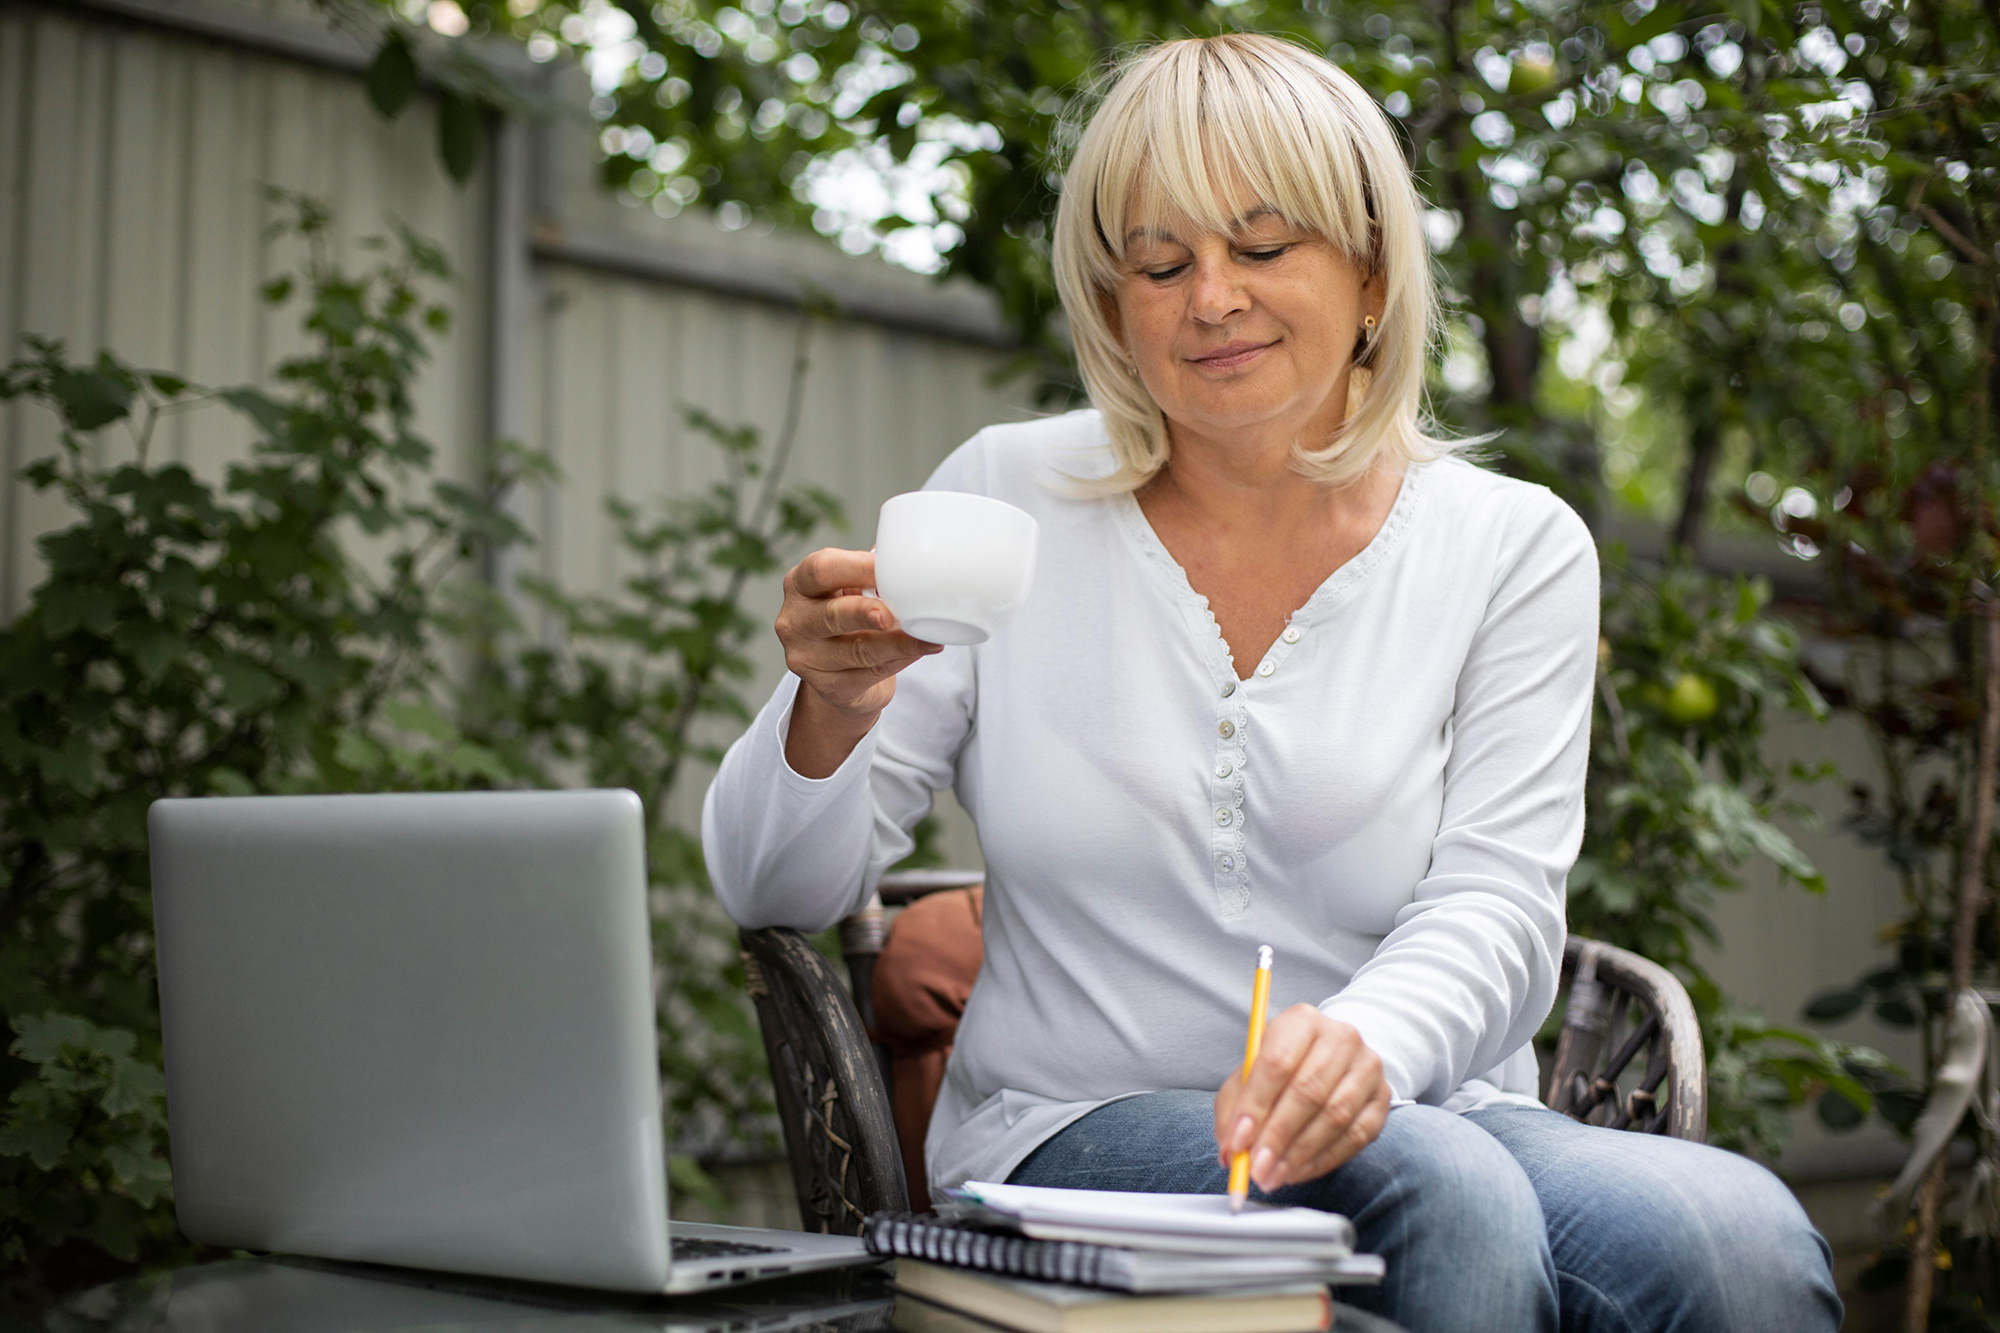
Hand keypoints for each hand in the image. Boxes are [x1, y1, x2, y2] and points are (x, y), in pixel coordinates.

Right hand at [776, 548, 941, 775]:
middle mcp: (794, 621)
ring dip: (898, 642)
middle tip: (892, 614)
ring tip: (927, 635)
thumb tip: (905, 560)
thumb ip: (870, 576)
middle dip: (865, 612)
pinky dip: (901, 659)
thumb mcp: (851, 589)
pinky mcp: (829, 687)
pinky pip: (872, 673)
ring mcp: (807, 658)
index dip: (857, 567)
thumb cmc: (849, 617)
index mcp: (799, 584)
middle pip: (832, 615)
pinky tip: (922, 649)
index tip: (889, 567)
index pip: (820, 570)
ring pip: (858, 650)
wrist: (840, 674)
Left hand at [1213, 1005, 1390, 1193]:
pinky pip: (1355, 1136)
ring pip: (1334, 1116)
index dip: (1255, 1105)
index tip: (1238, 1140)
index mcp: (1302, 1021)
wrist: (1332, 1058)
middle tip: (1256, 1168)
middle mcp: (1340, 1037)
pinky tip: (1298, 1171)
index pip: (1277, 1062)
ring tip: (1272, 1175)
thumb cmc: (1283, 1067)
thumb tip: (1231, 1150)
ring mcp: (1367, 1067)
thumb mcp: (1249, 1076)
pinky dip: (1323, 1160)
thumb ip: (1235, 1109)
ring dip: (1299, 1153)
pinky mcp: (1382, 1098)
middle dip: (1277, 1136)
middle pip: (1308, 1091)